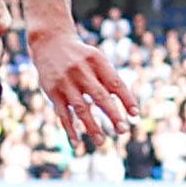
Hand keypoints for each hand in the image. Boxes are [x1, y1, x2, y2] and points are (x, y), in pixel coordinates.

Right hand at [27, 19, 143, 143]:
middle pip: (99, 96)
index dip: (126, 99)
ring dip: (91, 126)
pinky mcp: (52, 92)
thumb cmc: (82, 57)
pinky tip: (77, 143)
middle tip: (123, 130)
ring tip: (101, 141)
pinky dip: (70, 129)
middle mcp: (81, 71)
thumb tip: (131, 109)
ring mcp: (66, 82)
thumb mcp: (97, 60)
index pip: (115, 82)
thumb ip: (111, 81)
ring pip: (81, 108)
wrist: (50, 42)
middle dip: (112, 114)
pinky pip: (62, 114)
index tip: (136, 115)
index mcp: (97, 61)